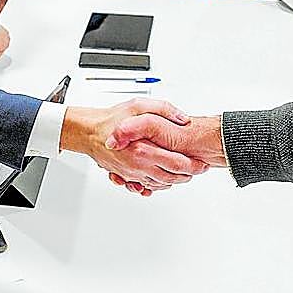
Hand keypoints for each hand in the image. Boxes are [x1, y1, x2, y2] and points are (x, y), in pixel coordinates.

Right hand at [61, 100, 208, 189]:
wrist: (90, 132)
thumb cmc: (112, 119)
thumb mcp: (139, 105)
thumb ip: (164, 110)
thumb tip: (183, 118)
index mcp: (144, 149)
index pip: (177, 164)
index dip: (194, 165)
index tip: (202, 163)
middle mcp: (139, 165)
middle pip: (172, 178)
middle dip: (188, 175)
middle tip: (197, 168)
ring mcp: (133, 174)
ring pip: (160, 184)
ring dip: (175, 180)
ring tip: (185, 172)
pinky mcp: (127, 177)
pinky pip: (147, 186)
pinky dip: (158, 185)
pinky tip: (164, 178)